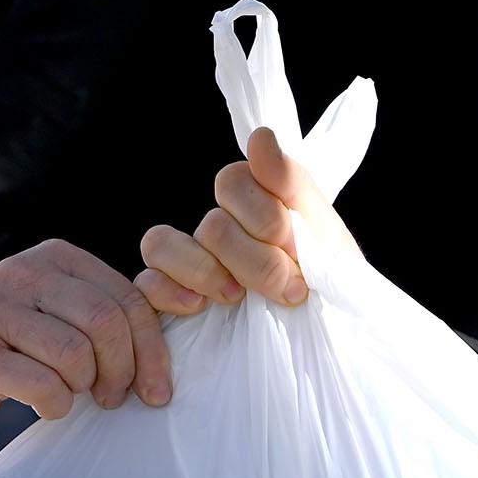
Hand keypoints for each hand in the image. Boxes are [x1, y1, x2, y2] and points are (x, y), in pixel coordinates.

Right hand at [0, 240, 169, 423]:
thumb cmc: (12, 343)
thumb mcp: (58, 311)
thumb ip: (107, 313)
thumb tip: (177, 333)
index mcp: (55, 257)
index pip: (127, 299)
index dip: (153, 350)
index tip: (156, 390)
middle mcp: (23, 273)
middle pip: (106, 323)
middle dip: (122, 371)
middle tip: (113, 398)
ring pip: (75, 355)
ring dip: (84, 388)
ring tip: (72, 395)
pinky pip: (43, 386)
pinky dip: (55, 405)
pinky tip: (45, 405)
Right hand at [135, 128, 359, 315]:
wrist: (332, 341)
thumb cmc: (327, 287)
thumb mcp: (324, 232)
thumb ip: (290, 182)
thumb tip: (258, 136)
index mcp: (251, 204)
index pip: (230, 182)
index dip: (264, 217)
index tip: (297, 250)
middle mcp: (214, 229)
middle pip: (211, 226)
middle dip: (256, 262)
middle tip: (289, 288)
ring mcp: (186, 263)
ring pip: (162, 244)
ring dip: (208, 274)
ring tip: (238, 299)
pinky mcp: (165, 299)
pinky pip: (145, 283)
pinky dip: (172, 292)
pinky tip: (200, 307)